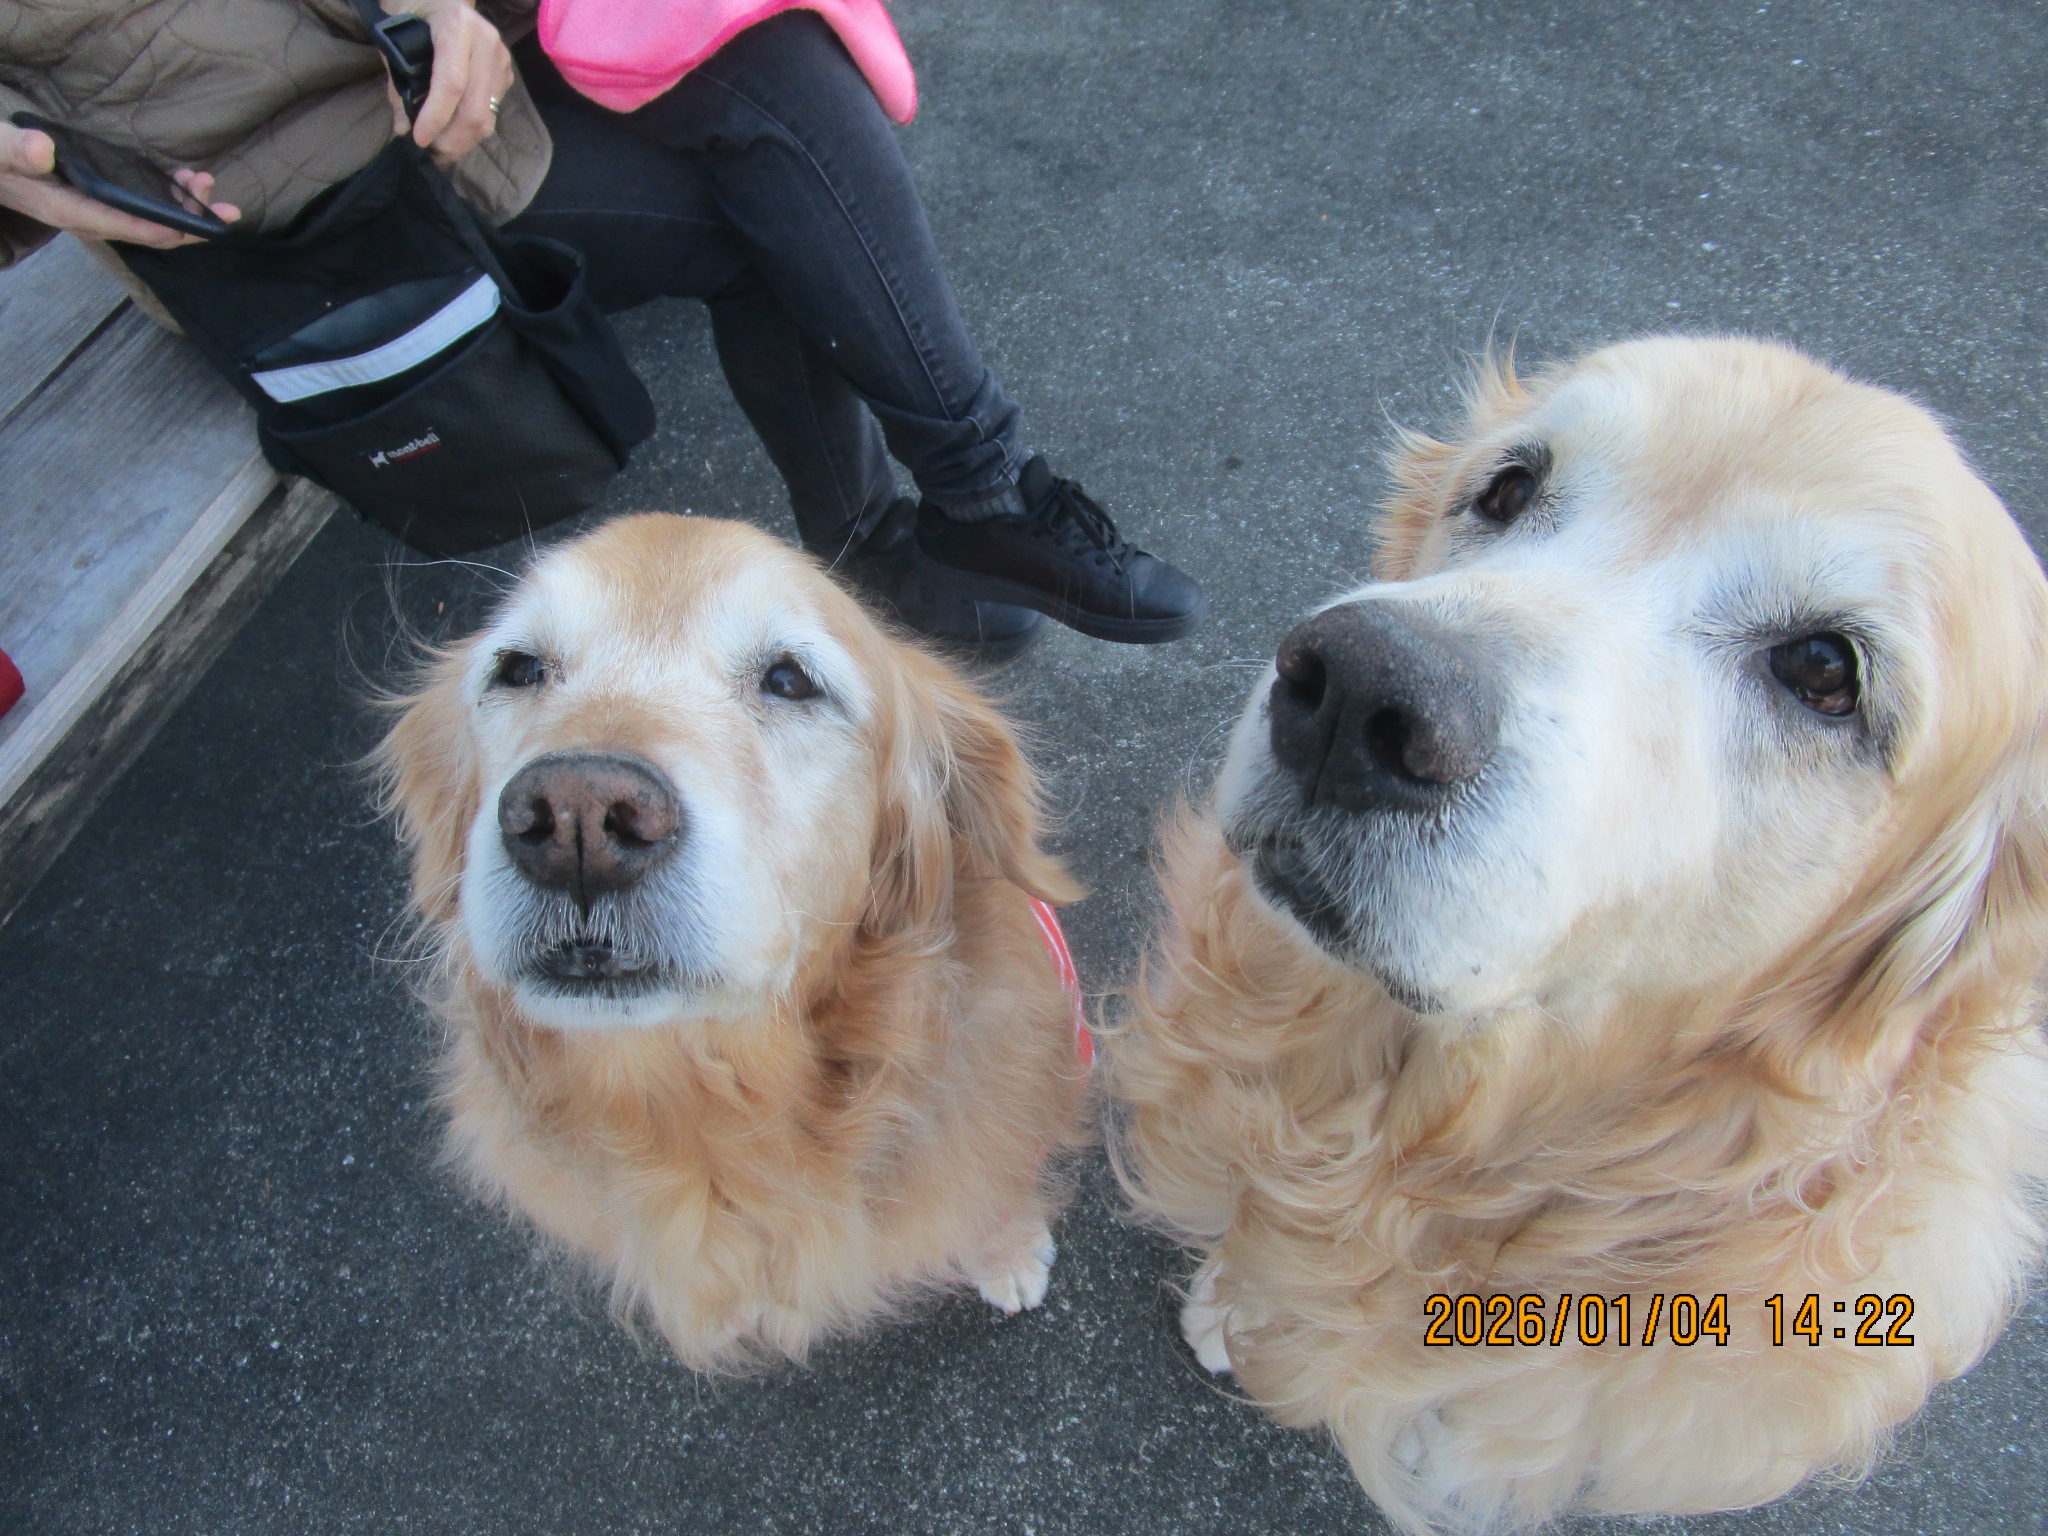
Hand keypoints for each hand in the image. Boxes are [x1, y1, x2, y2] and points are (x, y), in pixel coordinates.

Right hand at [0, 120, 239, 247]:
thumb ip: (17, 151)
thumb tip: (43, 149)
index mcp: (71, 211)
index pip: (126, 226)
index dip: (164, 228)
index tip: (199, 224)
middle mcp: (92, 219)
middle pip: (152, 232)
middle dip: (192, 223)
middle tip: (227, 209)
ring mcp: (99, 213)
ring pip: (153, 221)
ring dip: (186, 206)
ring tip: (206, 182)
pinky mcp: (102, 202)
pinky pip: (144, 209)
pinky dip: (169, 196)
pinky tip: (186, 180)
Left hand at [382, 0, 515, 167]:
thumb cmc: (414, 15)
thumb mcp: (396, 41)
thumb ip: (398, 84)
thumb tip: (403, 128)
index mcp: (458, 26)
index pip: (452, 81)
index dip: (436, 116)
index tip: (418, 139)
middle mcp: (487, 42)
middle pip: (476, 107)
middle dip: (452, 139)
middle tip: (430, 153)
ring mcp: (501, 59)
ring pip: (487, 116)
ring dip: (462, 141)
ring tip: (439, 149)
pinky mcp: (506, 74)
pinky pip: (491, 113)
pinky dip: (471, 131)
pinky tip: (453, 132)